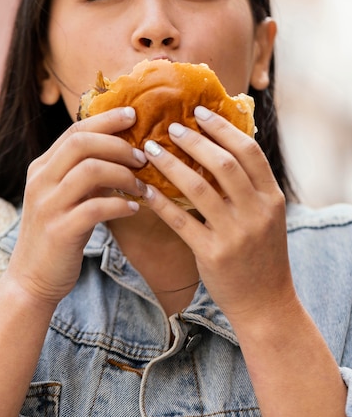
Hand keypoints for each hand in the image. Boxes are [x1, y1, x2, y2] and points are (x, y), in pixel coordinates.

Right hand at [6, 107, 146, 305]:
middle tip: (143, 157)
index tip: (133, 115)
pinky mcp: (60, 231)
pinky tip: (134, 209)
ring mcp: (48, 205)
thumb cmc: (58, 235)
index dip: (107, 120)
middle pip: (82, 142)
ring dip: (124, 174)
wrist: (32, 279)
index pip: (75, 130)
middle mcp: (41, 181)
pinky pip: (96, 208)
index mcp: (42, 168)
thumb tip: (124, 152)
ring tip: (142, 186)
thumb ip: (86, 174)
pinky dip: (121, 204)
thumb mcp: (67, 197)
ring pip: (90, 170)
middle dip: (119, 145)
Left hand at [142, 106, 294, 325]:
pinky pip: (180, 221)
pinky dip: (160, 202)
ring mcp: (235, 234)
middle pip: (224, 164)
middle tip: (171, 127)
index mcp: (272, 198)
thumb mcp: (266, 217)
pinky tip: (144, 189)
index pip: (249, 152)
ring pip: (199, 188)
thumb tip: (220, 149)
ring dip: (171, 165)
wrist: (265, 303)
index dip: (223, 129)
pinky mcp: (213, 254)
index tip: (200, 112)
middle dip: (195, 141)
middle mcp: (257, 212)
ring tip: (151, 150)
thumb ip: (250, 187)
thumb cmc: (261, 255)